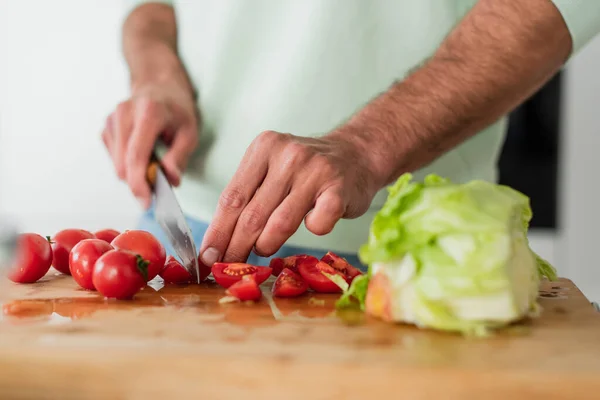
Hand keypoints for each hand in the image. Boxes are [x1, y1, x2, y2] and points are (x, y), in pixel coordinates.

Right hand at [102, 83, 198, 207]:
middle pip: (123, 165)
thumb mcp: (190, 132)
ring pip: (117, 165)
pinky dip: (129, 164)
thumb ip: (180, 157)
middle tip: (159, 184)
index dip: (139, 183)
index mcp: (148, 112)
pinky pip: (114, 159)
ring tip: (155, 161)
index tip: (146, 202)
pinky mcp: (106, 128)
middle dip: (139, 182)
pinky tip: (143, 152)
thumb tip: (170, 180)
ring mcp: (111, 120)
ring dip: (135, 172)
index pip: (136, 156)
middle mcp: (124, 113)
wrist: (160, 86)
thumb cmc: (178, 111)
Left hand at [199, 130, 383, 264]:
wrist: (357, 154)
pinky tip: (312, 223)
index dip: (217, 232)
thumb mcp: (272, 170)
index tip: (206, 258)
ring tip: (264, 249)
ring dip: (267, 245)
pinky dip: (311, 231)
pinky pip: (317, 225)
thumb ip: (248, 198)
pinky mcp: (339, 189)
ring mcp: (316, 171)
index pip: (231, 198)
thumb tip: (216, 245)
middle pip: (252, 214)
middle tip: (228, 267)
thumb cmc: (306, 171)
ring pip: (280, 223)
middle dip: (236, 247)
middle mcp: (288, 155)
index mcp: (263, 147)